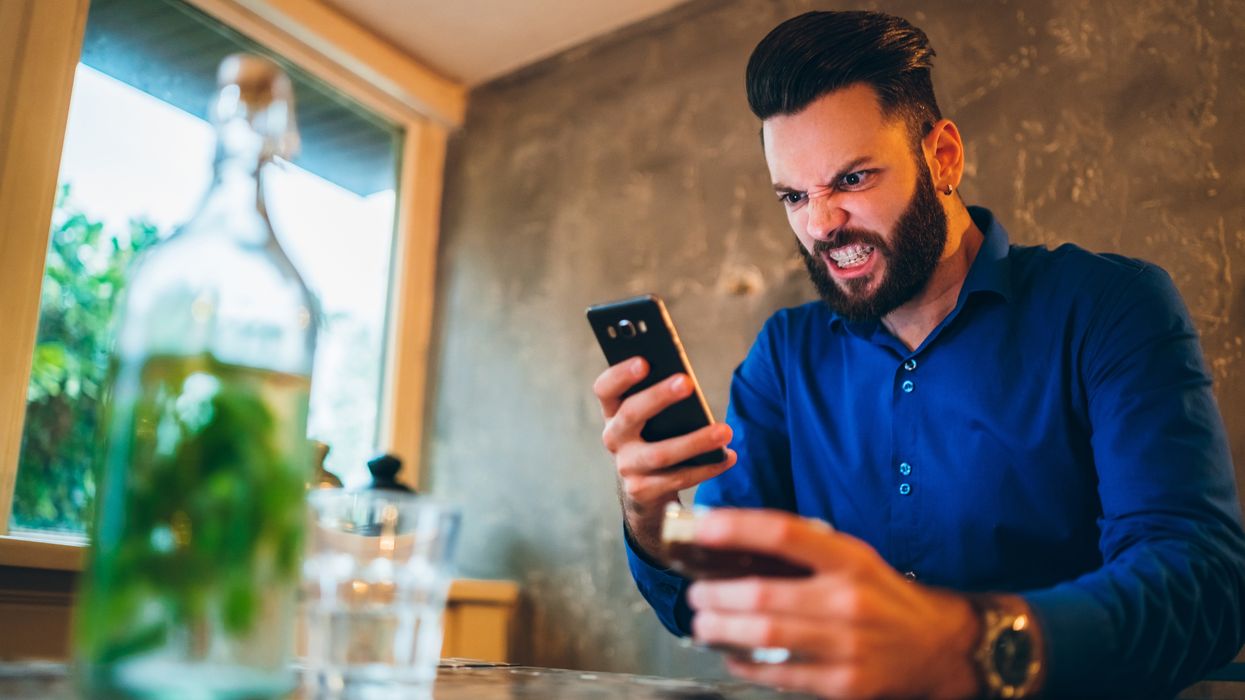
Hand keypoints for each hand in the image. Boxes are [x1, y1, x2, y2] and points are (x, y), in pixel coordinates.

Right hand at [593, 357, 735, 556]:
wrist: (646, 492)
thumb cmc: (656, 439)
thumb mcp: (651, 419)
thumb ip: (660, 399)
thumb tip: (686, 382)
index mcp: (613, 412)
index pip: (606, 389)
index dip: (621, 375)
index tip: (644, 362)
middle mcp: (614, 438)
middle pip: (631, 414)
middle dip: (658, 397)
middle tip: (687, 382)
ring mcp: (626, 466)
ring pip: (660, 453)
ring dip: (695, 441)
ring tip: (724, 431)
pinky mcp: (642, 491)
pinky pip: (678, 479)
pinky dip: (706, 468)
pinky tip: (728, 457)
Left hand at [686, 509, 979, 698]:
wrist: (939, 647)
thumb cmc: (883, 596)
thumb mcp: (854, 559)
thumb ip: (803, 552)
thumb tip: (733, 543)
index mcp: (850, 559)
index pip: (784, 534)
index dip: (737, 528)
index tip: (701, 526)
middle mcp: (848, 599)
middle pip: (762, 593)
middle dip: (715, 594)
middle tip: (696, 593)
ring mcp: (847, 645)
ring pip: (763, 636)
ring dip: (721, 629)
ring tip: (703, 624)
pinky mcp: (844, 684)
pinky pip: (779, 674)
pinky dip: (745, 664)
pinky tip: (732, 654)